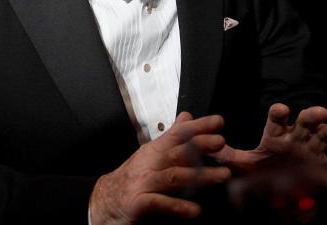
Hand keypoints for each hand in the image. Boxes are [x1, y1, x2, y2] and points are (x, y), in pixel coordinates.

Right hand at [89, 112, 230, 224]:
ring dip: (199, 176)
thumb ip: (172, 136)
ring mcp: (143, 183)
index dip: (198, 126)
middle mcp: (149, 163)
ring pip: (173, 177)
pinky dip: (177, 206)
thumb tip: (187, 117)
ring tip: (222, 176)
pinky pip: (159, 203)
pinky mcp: (138, 203)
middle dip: (200, 145)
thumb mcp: (152, 153)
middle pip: (177, 151)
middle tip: (221, 143)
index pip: (178, 134)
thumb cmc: (132, 177)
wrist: (103, 200)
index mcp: (154, 150)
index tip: (218, 121)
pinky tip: (195, 210)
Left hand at [209, 104, 326, 172]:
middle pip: (303, 123)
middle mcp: (295, 139)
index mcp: (276, 136)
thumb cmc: (262, 172)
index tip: (281, 110)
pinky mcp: (323, 167)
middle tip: (319, 112)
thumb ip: (226, 156)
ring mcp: (311, 152)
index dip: (279, 114)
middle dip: (310, 116)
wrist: (279, 192)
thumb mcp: (243, 165)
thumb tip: (204, 146)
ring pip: (322, 136)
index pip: (276, 120)